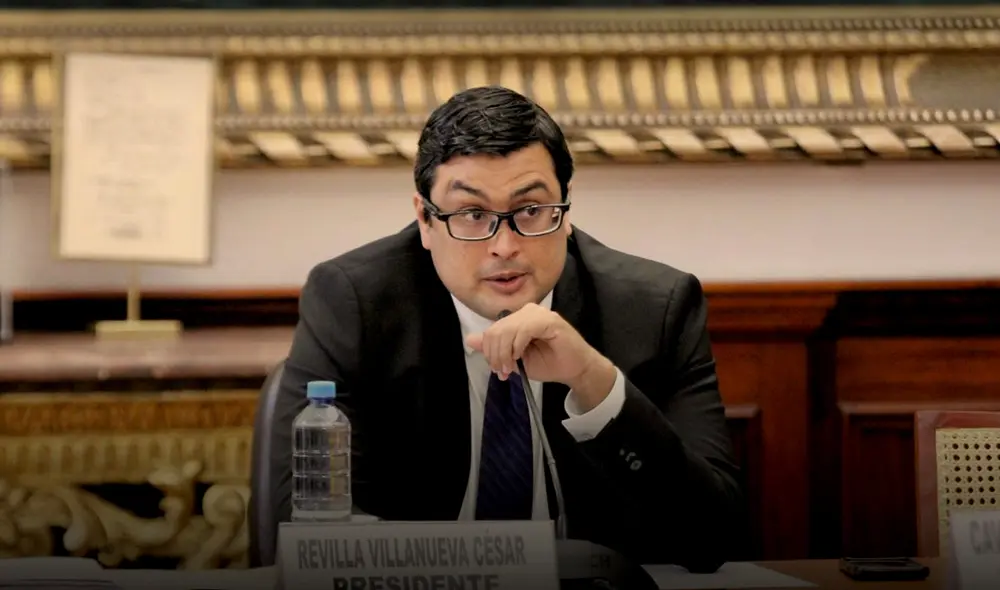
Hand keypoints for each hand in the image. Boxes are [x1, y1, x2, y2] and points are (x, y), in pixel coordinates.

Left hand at [465, 303, 616, 409]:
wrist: (575, 370)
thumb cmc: (549, 363)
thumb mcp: (515, 359)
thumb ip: (494, 348)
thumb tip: (469, 340)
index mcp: (518, 319)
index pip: (492, 330)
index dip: (489, 352)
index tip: (498, 371)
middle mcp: (527, 311)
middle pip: (496, 329)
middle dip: (496, 354)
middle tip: (503, 372)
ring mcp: (539, 314)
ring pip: (507, 329)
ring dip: (505, 352)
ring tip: (511, 368)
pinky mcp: (549, 320)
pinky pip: (524, 329)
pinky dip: (517, 345)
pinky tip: (520, 356)